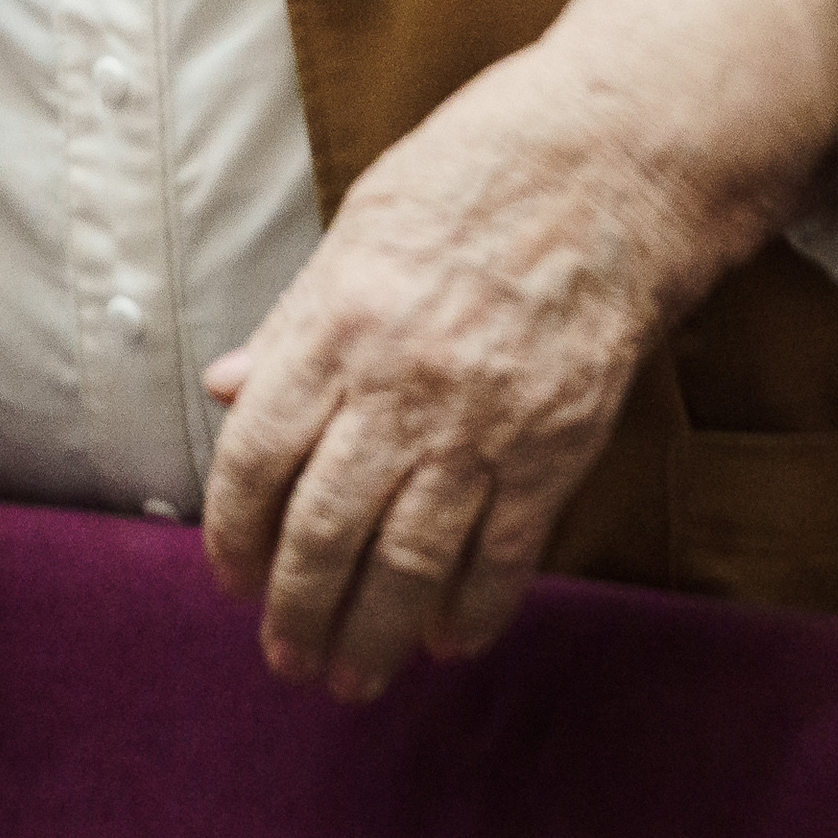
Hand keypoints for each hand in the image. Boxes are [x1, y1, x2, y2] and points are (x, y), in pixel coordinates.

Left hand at [201, 0, 837, 701]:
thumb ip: (294, 324)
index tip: (229, 573)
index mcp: (337, 324)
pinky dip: (472, 609)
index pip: (255, 459)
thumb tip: (224, 389)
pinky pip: (503, 553)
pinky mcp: (556, 445)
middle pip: (324, 532)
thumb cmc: (480, 173)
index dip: (232, 533)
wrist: (614, 161)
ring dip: (373, 635)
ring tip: (352, 676)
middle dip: (295, 611)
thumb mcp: (360, 227)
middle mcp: (400, 385)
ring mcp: (482, 423)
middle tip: (285, 658)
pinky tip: (448, 640)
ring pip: (408, 563)